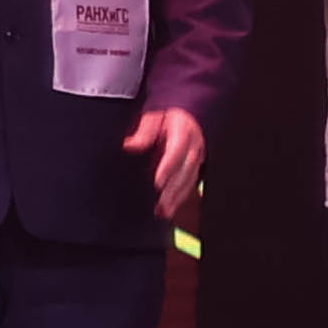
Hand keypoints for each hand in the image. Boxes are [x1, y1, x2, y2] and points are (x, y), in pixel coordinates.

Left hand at [125, 104, 207, 221]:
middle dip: (173, 190)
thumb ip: (144, 132)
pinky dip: (179, 199)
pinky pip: (190, 185)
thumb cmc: (165, 116)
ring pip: (189, 181)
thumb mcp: (153, 118)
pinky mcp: (196, 168)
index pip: (177, 152)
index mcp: (184, 132)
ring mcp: (197, 158)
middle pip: (185, 171)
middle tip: (160, 206)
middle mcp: (194, 147)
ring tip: (163, 213)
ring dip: (177, 198)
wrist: (184, 115)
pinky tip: (167, 211)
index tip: (157, 182)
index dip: (168, 168)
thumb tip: (130, 145)